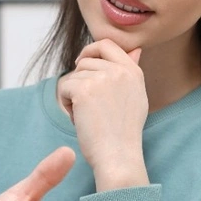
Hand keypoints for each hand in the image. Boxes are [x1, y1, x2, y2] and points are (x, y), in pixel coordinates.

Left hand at [55, 40, 148, 190]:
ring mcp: (102, 78)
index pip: (108, 44)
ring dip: (73, 95)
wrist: (118, 156)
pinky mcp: (84, 89)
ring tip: (87, 115)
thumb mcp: (136, 97)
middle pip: (86, 61)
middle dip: (80, 80)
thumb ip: (131, 72)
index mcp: (133, 71)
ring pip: (73, 75)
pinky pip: (64, 87)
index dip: (91, 51)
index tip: (81, 64)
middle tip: (87, 105)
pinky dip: (66, 103)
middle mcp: (120, 70)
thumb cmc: (124, 133)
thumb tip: (135, 50)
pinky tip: (78, 118)